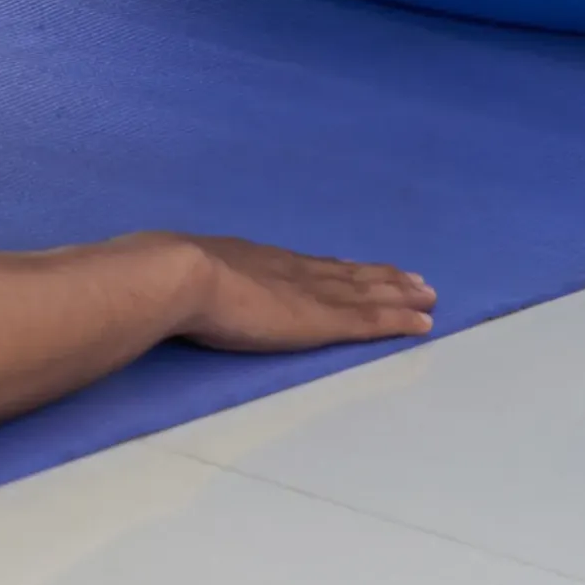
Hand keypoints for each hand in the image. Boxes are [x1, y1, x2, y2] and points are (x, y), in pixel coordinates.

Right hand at [130, 230, 435, 352]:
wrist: (176, 277)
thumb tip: (156, 282)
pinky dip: (399, 320)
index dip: (342, 268)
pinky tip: (422, 323)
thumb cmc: (166, 280)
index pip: (310, 265)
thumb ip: (184, 282)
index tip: (365, 268)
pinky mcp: (320, 319)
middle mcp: (291, 270)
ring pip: (368, 292)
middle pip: (349, 274)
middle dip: (384, 277)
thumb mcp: (181, 274)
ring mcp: (308, 293)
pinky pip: (371, 319)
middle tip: (417, 280)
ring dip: (400, 295)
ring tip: (428, 296)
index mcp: (258, 261)